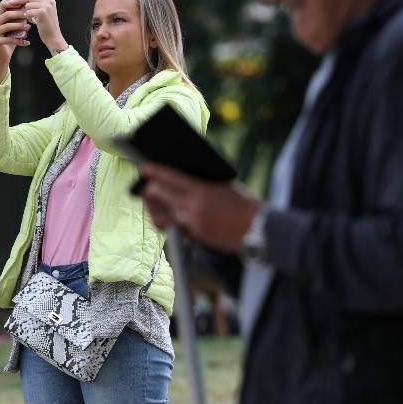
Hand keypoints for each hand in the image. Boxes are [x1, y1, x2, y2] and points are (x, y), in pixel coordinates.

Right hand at [0, 1, 32, 84]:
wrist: (2, 56)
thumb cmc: (9, 40)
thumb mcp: (13, 28)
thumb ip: (18, 19)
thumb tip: (29, 10)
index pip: (3, 5)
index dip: (13, 3)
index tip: (24, 4)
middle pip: (6, 14)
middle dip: (18, 14)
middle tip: (28, 15)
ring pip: (7, 26)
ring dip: (19, 26)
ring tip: (28, 27)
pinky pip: (9, 39)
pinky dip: (19, 41)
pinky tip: (26, 42)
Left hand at [23, 0, 67, 53]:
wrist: (53, 38)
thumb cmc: (48, 28)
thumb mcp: (43, 15)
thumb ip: (36, 7)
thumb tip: (24, 4)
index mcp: (50, 1)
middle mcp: (49, 1)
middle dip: (19, 0)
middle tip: (9, 3)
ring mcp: (46, 6)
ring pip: (27, 5)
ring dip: (24, 12)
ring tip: (27, 20)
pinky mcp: (42, 12)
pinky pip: (27, 12)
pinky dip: (26, 17)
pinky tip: (30, 22)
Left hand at [138, 162, 261, 251]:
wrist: (258, 229)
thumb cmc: (244, 204)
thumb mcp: (225, 184)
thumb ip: (203, 180)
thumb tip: (181, 173)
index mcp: (202, 190)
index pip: (170, 177)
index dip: (154, 171)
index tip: (144, 167)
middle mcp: (193, 207)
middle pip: (159, 195)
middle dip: (149, 190)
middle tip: (145, 186)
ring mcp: (192, 223)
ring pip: (161, 214)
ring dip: (154, 206)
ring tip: (151, 201)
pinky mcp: (194, 236)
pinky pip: (171, 227)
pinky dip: (165, 220)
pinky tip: (163, 215)